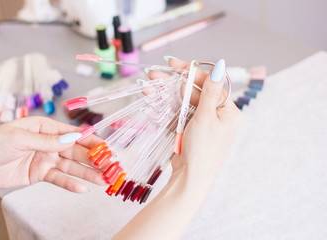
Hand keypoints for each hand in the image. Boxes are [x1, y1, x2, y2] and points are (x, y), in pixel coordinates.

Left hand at [0, 116, 106, 192]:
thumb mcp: (20, 138)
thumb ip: (48, 141)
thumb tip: (73, 139)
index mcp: (45, 127)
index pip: (72, 133)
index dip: (90, 140)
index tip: (106, 147)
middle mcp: (49, 143)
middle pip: (76, 151)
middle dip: (93, 158)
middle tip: (110, 166)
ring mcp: (45, 159)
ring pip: (71, 166)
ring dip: (87, 173)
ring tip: (103, 180)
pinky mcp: (40, 174)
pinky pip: (58, 179)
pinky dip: (70, 184)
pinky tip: (83, 188)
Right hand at [149, 57, 240, 180]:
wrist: (191, 178)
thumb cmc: (203, 149)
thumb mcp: (206, 116)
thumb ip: (209, 91)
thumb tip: (220, 66)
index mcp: (227, 111)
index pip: (209, 84)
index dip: (191, 72)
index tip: (174, 65)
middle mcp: (215, 116)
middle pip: (192, 92)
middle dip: (172, 84)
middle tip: (154, 76)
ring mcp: (201, 124)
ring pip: (181, 103)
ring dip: (164, 96)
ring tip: (147, 89)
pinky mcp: (189, 132)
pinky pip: (177, 116)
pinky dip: (164, 112)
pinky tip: (151, 107)